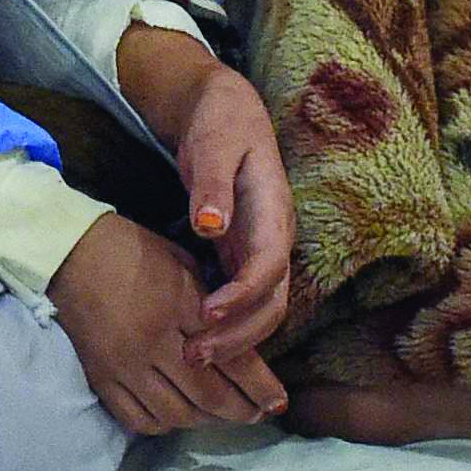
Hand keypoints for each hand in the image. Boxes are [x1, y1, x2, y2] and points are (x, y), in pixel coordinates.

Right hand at [55, 211, 283, 435]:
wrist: (68, 254)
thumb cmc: (133, 251)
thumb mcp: (183, 265)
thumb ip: (212, 305)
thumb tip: (243, 343)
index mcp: (181, 305)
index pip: (233, 358)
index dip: (261, 387)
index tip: (278, 402)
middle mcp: (154, 341)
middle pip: (209, 396)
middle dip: (241, 411)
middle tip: (257, 415)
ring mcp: (125, 365)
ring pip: (177, 414)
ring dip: (206, 421)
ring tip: (222, 416)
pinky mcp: (102, 379)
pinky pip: (140, 419)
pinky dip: (166, 423)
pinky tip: (179, 415)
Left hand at [117, 23, 296, 374]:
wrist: (228, 112)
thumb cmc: (220, 125)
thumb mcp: (214, 144)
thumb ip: (213, 185)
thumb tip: (211, 226)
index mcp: (274, 212)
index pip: (268, 266)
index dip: (242, 296)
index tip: (207, 315)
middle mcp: (276, 239)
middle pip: (272, 303)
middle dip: (239, 336)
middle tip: (195, 357)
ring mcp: (263, 251)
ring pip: (263, 310)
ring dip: (234, 339)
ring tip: (193, 358)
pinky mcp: (245, 257)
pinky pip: (245, 303)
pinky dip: (228, 327)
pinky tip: (196, 341)